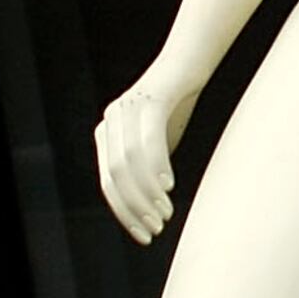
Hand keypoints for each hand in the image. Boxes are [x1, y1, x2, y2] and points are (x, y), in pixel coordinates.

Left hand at [93, 77, 196, 243]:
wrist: (190, 62)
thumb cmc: (175, 105)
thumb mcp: (156, 142)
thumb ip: (145, 168)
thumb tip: (149, 206)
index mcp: (107, 134)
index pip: (108, 184)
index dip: (124, 213)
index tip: (143, 235)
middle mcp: (110, 120)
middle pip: (115, 176)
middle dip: (134, 208)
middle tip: (156, 228)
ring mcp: (128, 108)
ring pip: (129, 163)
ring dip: (147, 194)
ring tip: (165, 212)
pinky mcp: (150, 99)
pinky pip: (148, 140)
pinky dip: (156, 167)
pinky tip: (168, 186)